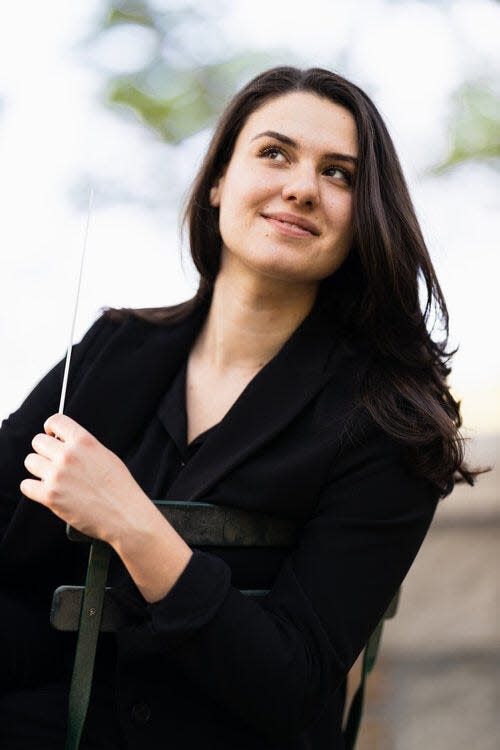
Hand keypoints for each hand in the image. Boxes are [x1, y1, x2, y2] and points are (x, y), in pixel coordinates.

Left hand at [21, 413, 149, 544]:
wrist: (125, 514)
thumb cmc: (119, 487)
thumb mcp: (105, 455)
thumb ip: (83, 446)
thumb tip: (61, 441)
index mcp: (84, 441)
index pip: (55, 420)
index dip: (50, 428)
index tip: (51, 436)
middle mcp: (68, 455)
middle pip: (38, 442)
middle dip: (44, 451)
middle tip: (53, 462)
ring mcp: (57, 475)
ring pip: (30, 462)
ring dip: (39, 469)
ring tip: (52, 478)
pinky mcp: (50, 496)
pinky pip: (26, 485)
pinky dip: (33, 488)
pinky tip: (45, 491)